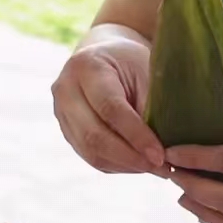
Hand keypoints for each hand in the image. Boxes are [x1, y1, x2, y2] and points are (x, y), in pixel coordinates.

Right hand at [52, 36, 165, 174]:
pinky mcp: (66, 131)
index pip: (110, 108)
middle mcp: (65, 90)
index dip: (136, 136)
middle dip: (130, 157)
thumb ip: (149, 107)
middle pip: (94, 136)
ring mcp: (61, 113)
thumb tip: (160, 152)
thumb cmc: (131, 62)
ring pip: (90, 152)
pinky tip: (139, 163)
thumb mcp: (145, 72)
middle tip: (161, 168)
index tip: (161, 155)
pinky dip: (117, 165)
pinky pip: (90, 157)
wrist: (104, 55)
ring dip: (125, 165)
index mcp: (86, 66)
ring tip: (154, 168)